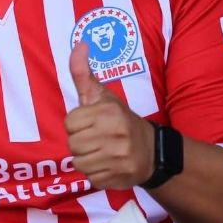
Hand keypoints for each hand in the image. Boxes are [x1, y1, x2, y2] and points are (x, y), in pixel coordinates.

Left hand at [64, 41, 154, 188]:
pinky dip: (96, 174)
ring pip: (79, 163)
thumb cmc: (119, 120)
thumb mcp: (102, 95)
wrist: (153, 151)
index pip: (70, 122)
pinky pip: (91, 178)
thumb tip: (79, 44)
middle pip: (72, 144)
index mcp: (108, 112)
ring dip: (86, 159)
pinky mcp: (119, 177)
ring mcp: (118, 157)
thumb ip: (83, 73)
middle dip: (81, 142)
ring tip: (101, 152)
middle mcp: (115, 134)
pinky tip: (108, 165)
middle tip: (96, 139)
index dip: (77, 124)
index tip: (91, 123)